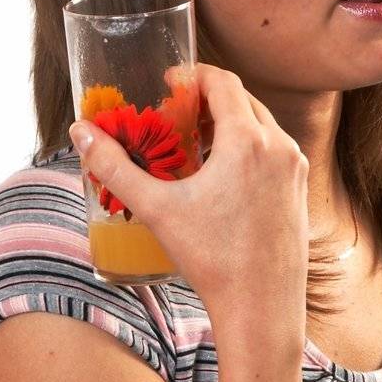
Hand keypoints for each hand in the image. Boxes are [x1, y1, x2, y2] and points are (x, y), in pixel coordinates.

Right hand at [69, 62, 308, 322]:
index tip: (169, 83)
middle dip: (208, 100)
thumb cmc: (211, 259)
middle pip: (243, 100)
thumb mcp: (156, 208)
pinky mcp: (300, 191)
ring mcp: (296, 169)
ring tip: (193, 144)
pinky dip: (248, 148)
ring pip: (261, 126)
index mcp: (249, 141)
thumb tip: (80, 132)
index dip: (193, 75)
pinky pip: (274, 152)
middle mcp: (281, 147)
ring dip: (229, 124)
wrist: (262, 306)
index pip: (224, 82)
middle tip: (175, 114)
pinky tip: (220, 175)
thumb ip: (114, 166)